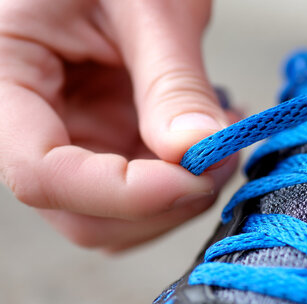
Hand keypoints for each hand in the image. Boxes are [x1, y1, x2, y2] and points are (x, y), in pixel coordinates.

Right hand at [0, 0, 236, 251]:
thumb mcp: (148, 7)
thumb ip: (170, 81)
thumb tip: (198, 149)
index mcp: (4, 78)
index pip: (41, 173)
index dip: (121, 193)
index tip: (195, 177)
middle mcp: (31, 126)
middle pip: (81, 213)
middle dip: (161, 204)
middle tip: (222, 159)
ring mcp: (74, 139)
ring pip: (118, 219)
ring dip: (180, 199)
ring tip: (223, 141)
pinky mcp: (109, 143)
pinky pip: (145, 194)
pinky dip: (187, 181)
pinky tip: (213, 137)